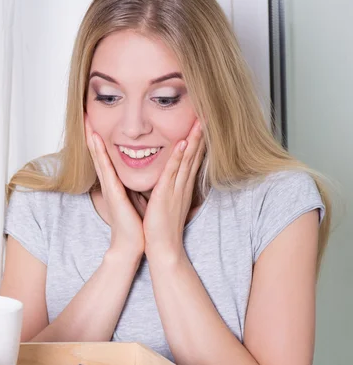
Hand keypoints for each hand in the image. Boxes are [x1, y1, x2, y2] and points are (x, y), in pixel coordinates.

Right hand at [85, 116, 145, 258]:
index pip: (107, 157)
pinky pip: (106, 168)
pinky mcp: (112, 192)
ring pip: (99, 158)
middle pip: (99, 154)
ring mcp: (109, 187)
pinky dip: (100, 153)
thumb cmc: (136, 224)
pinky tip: (96, 139)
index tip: (96, 123)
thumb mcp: (135, 199)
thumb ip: (134, 186)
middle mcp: (110, 183)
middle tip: (84, 116)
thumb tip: (140, 177)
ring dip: (92, 139)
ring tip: (87, 121)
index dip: (100, 140)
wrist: (133, 244)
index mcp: (116, 184)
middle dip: (91, 135)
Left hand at [143, 120, 204, 260]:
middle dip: (199, 136)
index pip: (190, 161)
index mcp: (180, 188)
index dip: (196, 143)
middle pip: (193, 156)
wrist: (162, 248)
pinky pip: (173, 172)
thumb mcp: (162, 205)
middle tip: (205, 116)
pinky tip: (182, 142)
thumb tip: (161, 184)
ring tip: (199, 122)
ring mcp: (176, 190)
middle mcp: (182, 186)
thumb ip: (163, 191)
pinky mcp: (166, 195)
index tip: (199, 126)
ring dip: (193, 140)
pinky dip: (178, 156)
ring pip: (186, 160)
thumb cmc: (160, 229)